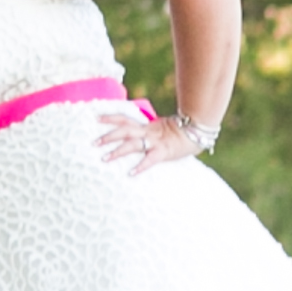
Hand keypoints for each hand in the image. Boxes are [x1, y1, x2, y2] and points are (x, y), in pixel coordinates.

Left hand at [95, 100, 217, 174]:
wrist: (198, 131)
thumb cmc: (180, 132)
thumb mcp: (161, 129)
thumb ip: (149, 131)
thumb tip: (136, 135)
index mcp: (146, 126)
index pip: (125, 118)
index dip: (110, 117)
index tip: (96, 118)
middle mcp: (147, 132)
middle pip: (124, 130)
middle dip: (108, 136)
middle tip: (93, 143)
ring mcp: (155, 141)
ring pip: (132, 144)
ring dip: (117, 151)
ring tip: (104, 158)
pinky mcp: (163, 152)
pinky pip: (150, 159)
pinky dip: (140, 166)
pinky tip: (131, 173)